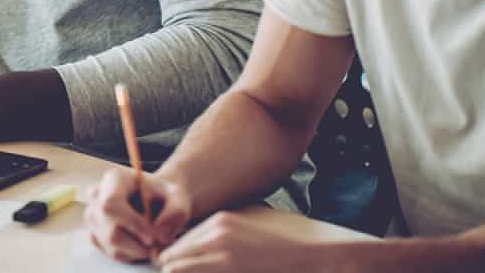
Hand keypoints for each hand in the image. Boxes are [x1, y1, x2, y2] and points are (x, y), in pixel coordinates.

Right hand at [84, 167, 193, 263]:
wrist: (158, 201)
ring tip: (152, 244)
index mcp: (115, 179)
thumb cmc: (166, 197)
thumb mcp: (178, 200)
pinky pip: (107, 250)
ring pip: (108, 243)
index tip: (152, 238)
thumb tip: (158, 234)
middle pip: (109, 229)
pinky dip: (127, 254)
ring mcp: (92, 214)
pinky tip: (140, 245)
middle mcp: (98, 195)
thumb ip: (174, 214)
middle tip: (157, 247)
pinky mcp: (94, 231)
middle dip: (136, 244)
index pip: (112, 204)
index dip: (131, 225)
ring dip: (134, 251)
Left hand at [155, 211, 337, 271]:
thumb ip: (221, 225)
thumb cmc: (288, 236)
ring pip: (179, 272)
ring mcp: (226, 263)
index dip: (169, 256)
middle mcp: (217, 240)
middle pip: (172, 260)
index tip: (167, 264)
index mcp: (219, 222)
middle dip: (170, 268)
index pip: (176, 242)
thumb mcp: (251, 217)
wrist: (318, 254)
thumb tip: (195, 237)